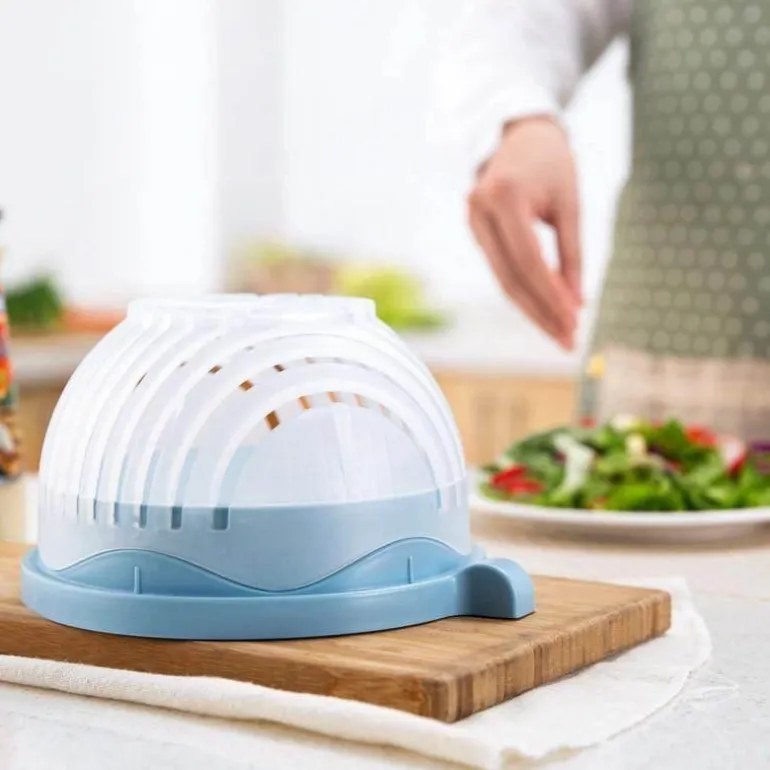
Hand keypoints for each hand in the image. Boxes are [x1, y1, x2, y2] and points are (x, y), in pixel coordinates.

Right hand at [468, 117, 581, 348]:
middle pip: (510, 279)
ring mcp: (472, 222)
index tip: (574, 322)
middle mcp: (480, 212)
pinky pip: (500, 269)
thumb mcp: (570, 204)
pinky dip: (523, 291)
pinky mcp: (476, 231)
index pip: (529, 262)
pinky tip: (544, 309)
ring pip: (503, 280)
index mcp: (505, 198)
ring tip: (559, 332)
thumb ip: (573, 254)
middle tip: (567, 340)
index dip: (551, 297)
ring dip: (532, 309)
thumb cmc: (551, 162)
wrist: (517, 132)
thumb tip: (576, 303)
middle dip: (541, 313)